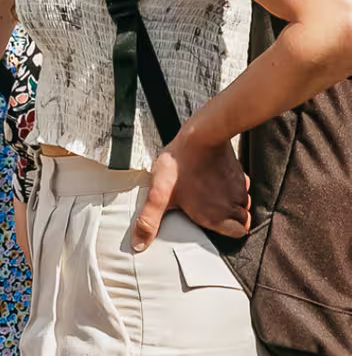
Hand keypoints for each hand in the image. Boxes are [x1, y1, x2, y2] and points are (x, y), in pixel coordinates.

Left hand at [135, 131, 249, 249]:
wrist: (201, 136)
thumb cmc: (179, 166)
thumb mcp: (159, 195)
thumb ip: (150, 221)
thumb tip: (139, 246)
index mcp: (216, 217)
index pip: (238, 234)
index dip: (227, 230)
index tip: (212, 223)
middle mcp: (233, 206)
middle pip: (241, 221)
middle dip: (228, 217)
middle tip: (207, 208)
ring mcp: (239, 189)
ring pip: (242, 204)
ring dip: (229, 202)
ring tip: (208, 194)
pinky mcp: (240, 174)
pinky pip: (242, 187)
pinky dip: (232, 187)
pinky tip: (214, 179)